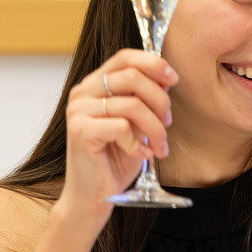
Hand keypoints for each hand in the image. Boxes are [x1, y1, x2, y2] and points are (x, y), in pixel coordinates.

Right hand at [55, 49, 177, 242]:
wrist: (95, 195)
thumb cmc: (116, 159)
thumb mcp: (138, 123)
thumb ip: (146, 98)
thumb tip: (167, 78)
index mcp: (95, 85)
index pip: (124, 57)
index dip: (153, 64)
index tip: (174, 80)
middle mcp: (83, 92)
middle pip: (132, 77)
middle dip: (160, 101)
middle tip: (168, 124)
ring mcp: (78, 111)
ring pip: (132, 104)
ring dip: (155, 128)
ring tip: (160, 146)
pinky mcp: (80, 131)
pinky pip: (122, 127)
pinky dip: (139, 142)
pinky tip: (142, 154)